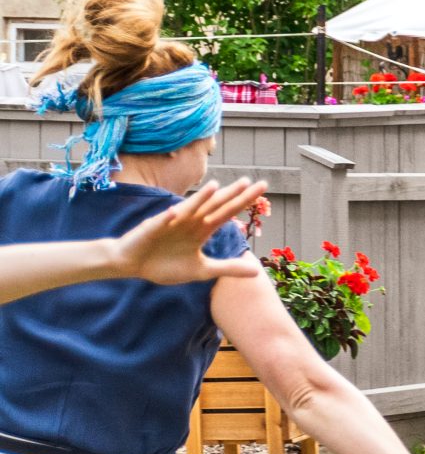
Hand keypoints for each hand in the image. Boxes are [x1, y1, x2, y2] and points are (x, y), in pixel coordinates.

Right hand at [110, 178, 268, 284]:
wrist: (133, 264)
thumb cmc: (166, 264)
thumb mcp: (202, 270)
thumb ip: (228, 268)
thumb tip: (256, 272)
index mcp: (201, 229)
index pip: (227, 212)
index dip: (243, 201)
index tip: (262, 188)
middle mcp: (190, 222)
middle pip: (215, 206)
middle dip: (232, 195)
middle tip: (252, 181)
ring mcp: (171, 223)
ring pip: (189, 209)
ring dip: (200, 199)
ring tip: (216, 186)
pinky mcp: (152, 229)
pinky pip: (161, 222)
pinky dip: (169, 217)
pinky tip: (176, 212)